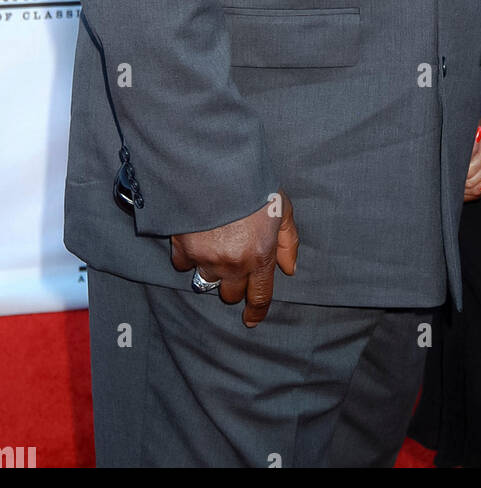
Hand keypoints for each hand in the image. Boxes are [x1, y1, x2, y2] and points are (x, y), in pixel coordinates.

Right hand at [170, 187, 298, 327]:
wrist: (216, 167)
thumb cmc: (253, 185)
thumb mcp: (283, 208)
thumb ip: (289, 241)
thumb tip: (289, 269)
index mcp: (261, 256)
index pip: (260, 296)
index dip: (256, 311)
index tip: (251, 320)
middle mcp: (234, 264)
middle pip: (231, 294)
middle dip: (233, 284)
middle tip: (233, 262)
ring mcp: (207, 259)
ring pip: (207, 282)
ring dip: (211, 269)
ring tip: (213, 246)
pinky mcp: (183, 249)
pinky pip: (184, 265)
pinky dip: (188, 256)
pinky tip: (195, 238)